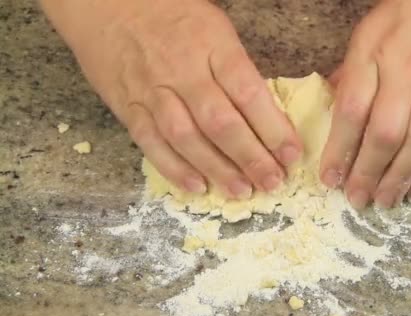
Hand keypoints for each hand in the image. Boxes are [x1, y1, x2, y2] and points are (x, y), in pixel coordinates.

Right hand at [41, 0, 301, 198]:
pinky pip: (151, 143)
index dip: (273, 128)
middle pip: (221, 123)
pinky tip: (197, 186)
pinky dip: (174, 168)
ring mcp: (153, 91)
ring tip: (242, 191)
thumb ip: (236, 70)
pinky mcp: (128, 108)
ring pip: (188, 138)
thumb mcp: (215, 30)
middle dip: (251, 158)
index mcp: (213, 46)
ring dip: (218, 170)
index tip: (292, 153)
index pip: (249, 93)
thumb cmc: (171, 15)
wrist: (106, 4)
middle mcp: (183, 71)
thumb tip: (266, 115)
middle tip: (273, 182)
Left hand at [321, 0, 410, 207]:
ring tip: (385, 202)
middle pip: (384, 132)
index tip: (329, 179)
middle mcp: (406, 72)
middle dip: (367, 173)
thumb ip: (352, 70)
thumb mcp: (370, 30)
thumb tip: (332, 104)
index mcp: (374, 54)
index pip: (351, 110)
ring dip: (400, 177)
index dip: (338, 150)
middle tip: (357, 199)